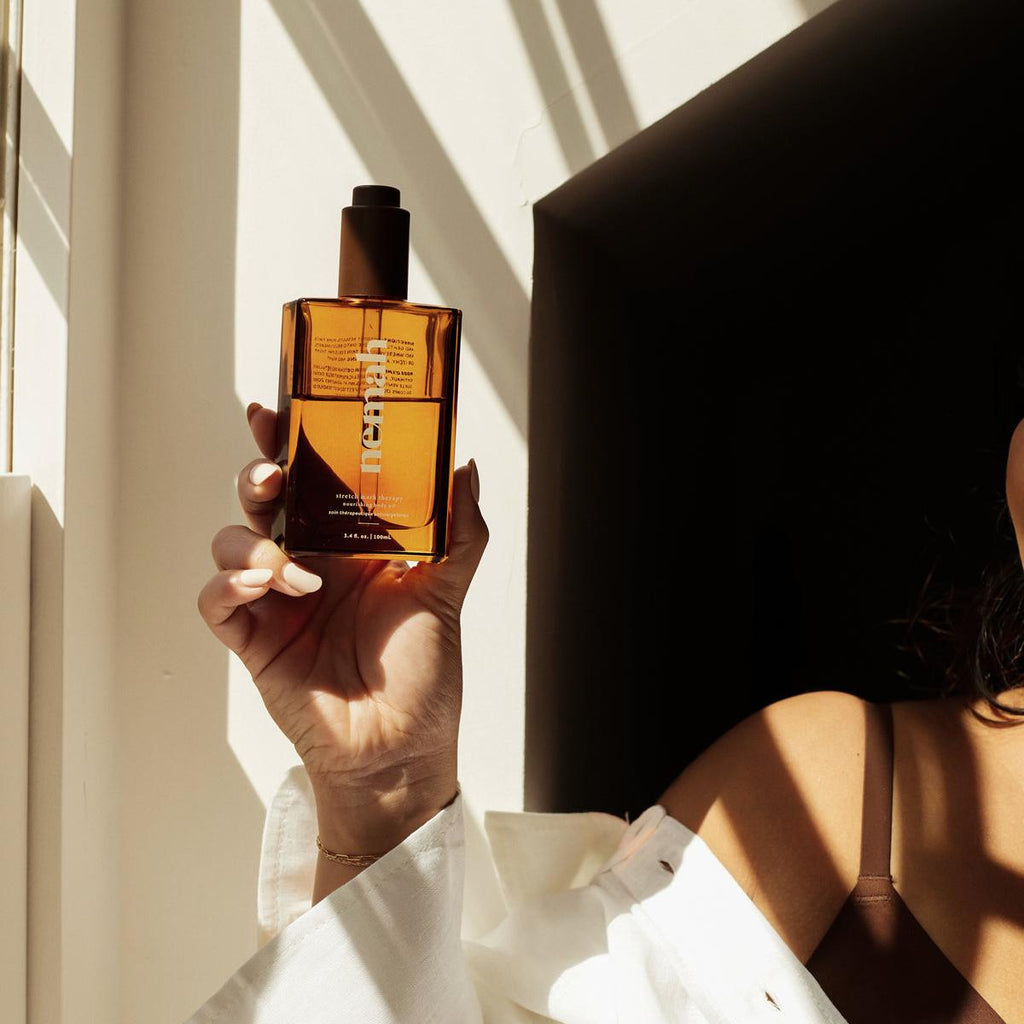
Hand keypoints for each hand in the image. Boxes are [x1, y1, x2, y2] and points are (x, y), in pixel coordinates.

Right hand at [197, 404, 487, 828]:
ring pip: (231, 544)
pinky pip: (217, 601)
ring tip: (294, 570)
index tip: (279, 410)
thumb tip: (464, 466)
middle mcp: (309, 563)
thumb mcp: (446, 590)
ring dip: (252, 544)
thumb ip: (459, 530)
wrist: (403, 744)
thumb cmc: (423, 670)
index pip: (310, 481)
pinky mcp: (254, 640)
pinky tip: (265, 588)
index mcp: (347, 544)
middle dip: (257, 476)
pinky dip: (229, 585)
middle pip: (263, 502)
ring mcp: (277, 601)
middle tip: (271, 473)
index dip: (289, 443)